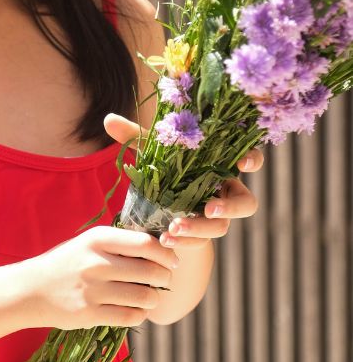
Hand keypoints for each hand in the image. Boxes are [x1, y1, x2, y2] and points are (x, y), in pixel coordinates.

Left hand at [103, 112, 263, 248]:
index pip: (249, 159)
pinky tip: (164, 239)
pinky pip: (200, 242)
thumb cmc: (162, 171)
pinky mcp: (201, 236)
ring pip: (222, 227)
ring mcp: (215, 218)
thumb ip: (134, 136)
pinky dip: (183, 241)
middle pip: (247, 203)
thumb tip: (109, 119)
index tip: (243, 163)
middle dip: (232, 207)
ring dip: (200, 228)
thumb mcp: (151, 153)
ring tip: (175, 227)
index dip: (253, 160)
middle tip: (210, 208)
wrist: (156, 208)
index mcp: (221, 167)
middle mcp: (225, 194)